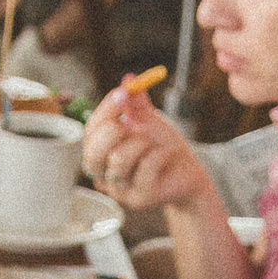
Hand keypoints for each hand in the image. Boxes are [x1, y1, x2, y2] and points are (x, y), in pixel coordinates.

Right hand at [83, 83, 214, 212]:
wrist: (187, 172)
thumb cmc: (161, 146)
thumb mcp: (148, 122)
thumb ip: (137, 104)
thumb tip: (129, 78)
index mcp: (99, 151)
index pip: (90, 131)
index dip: (105, 111)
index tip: (123, 92)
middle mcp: (103, 173)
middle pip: (93, 153)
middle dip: (113, 131)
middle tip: (132, 120)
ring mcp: (119, 190)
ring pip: (119, 159)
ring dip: (142, 142)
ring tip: (155, 142)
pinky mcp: (139, 199)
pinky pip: (146, 168)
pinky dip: (160, 154)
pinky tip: (167, 155)